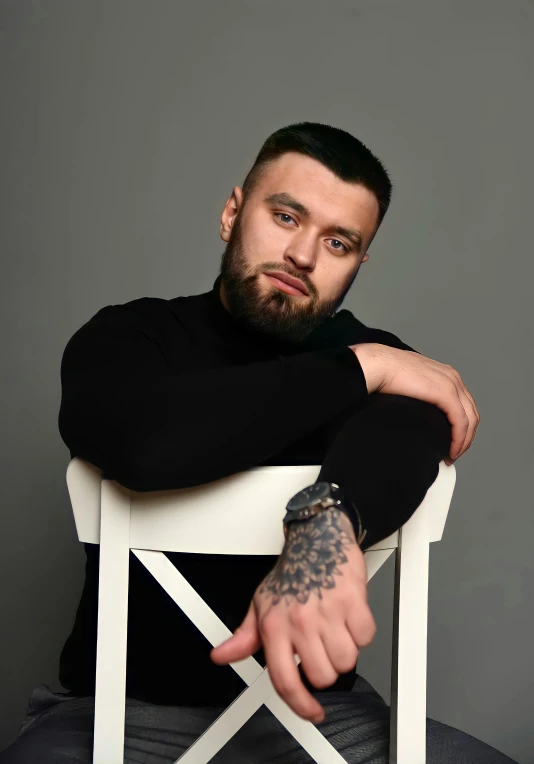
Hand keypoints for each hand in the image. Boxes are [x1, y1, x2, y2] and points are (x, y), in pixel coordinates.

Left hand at [210, 508, 374, 723]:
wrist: (318, 537)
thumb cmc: (292, 572)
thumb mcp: (261, 605)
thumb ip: (243, 637)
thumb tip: (221, 656)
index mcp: (274, 626)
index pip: (285, 680)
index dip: (301, 705)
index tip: (312, 712)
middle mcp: (300, 621)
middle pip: (323, 676)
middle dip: (326, 668)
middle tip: (321, 647)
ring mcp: (327, 611)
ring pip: (347, 660)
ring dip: (344, 650)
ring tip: (334, 628)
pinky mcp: (353, 601)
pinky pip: (365, 638)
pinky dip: (361, 632)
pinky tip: (348, 617)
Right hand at [349, 343, 479, 463]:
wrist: (378, 366)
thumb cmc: (385, 372)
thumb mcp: (409, 382)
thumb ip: (418, 392)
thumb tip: (414, 408)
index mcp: (444, 373)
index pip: (463, 403)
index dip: (461, 425)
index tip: (451, 441)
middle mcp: (452, 377)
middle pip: (471, 412)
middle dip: (466, 436)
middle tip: (454, 452)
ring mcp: (451, 384)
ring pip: (470, 419)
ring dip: (463, 441)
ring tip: (452, 455)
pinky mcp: (446, 394)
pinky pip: (460, 422)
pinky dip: (459, 440)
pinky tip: (451, 451)